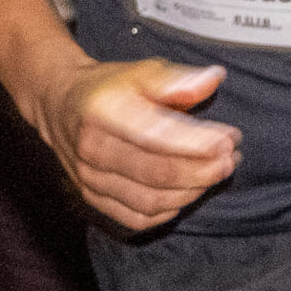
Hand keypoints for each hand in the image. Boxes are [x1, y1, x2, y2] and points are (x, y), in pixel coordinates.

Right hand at [38, 57, 240, 229]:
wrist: (59, 105)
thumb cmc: (108, 88)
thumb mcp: (139, 72)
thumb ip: (175, 80)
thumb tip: (212, 81)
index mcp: (102, 111)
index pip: (157, 137)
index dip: (198, 143)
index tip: (229, 138)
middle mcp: (92, 149)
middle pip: (157, 173)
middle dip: (203, 170)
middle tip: (231, 158)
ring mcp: (89, 178)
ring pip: (150, 200)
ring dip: (192, 191)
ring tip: (216, 173)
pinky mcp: (92, 198)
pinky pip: (137, 218)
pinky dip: (169, 210)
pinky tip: (189, 191)